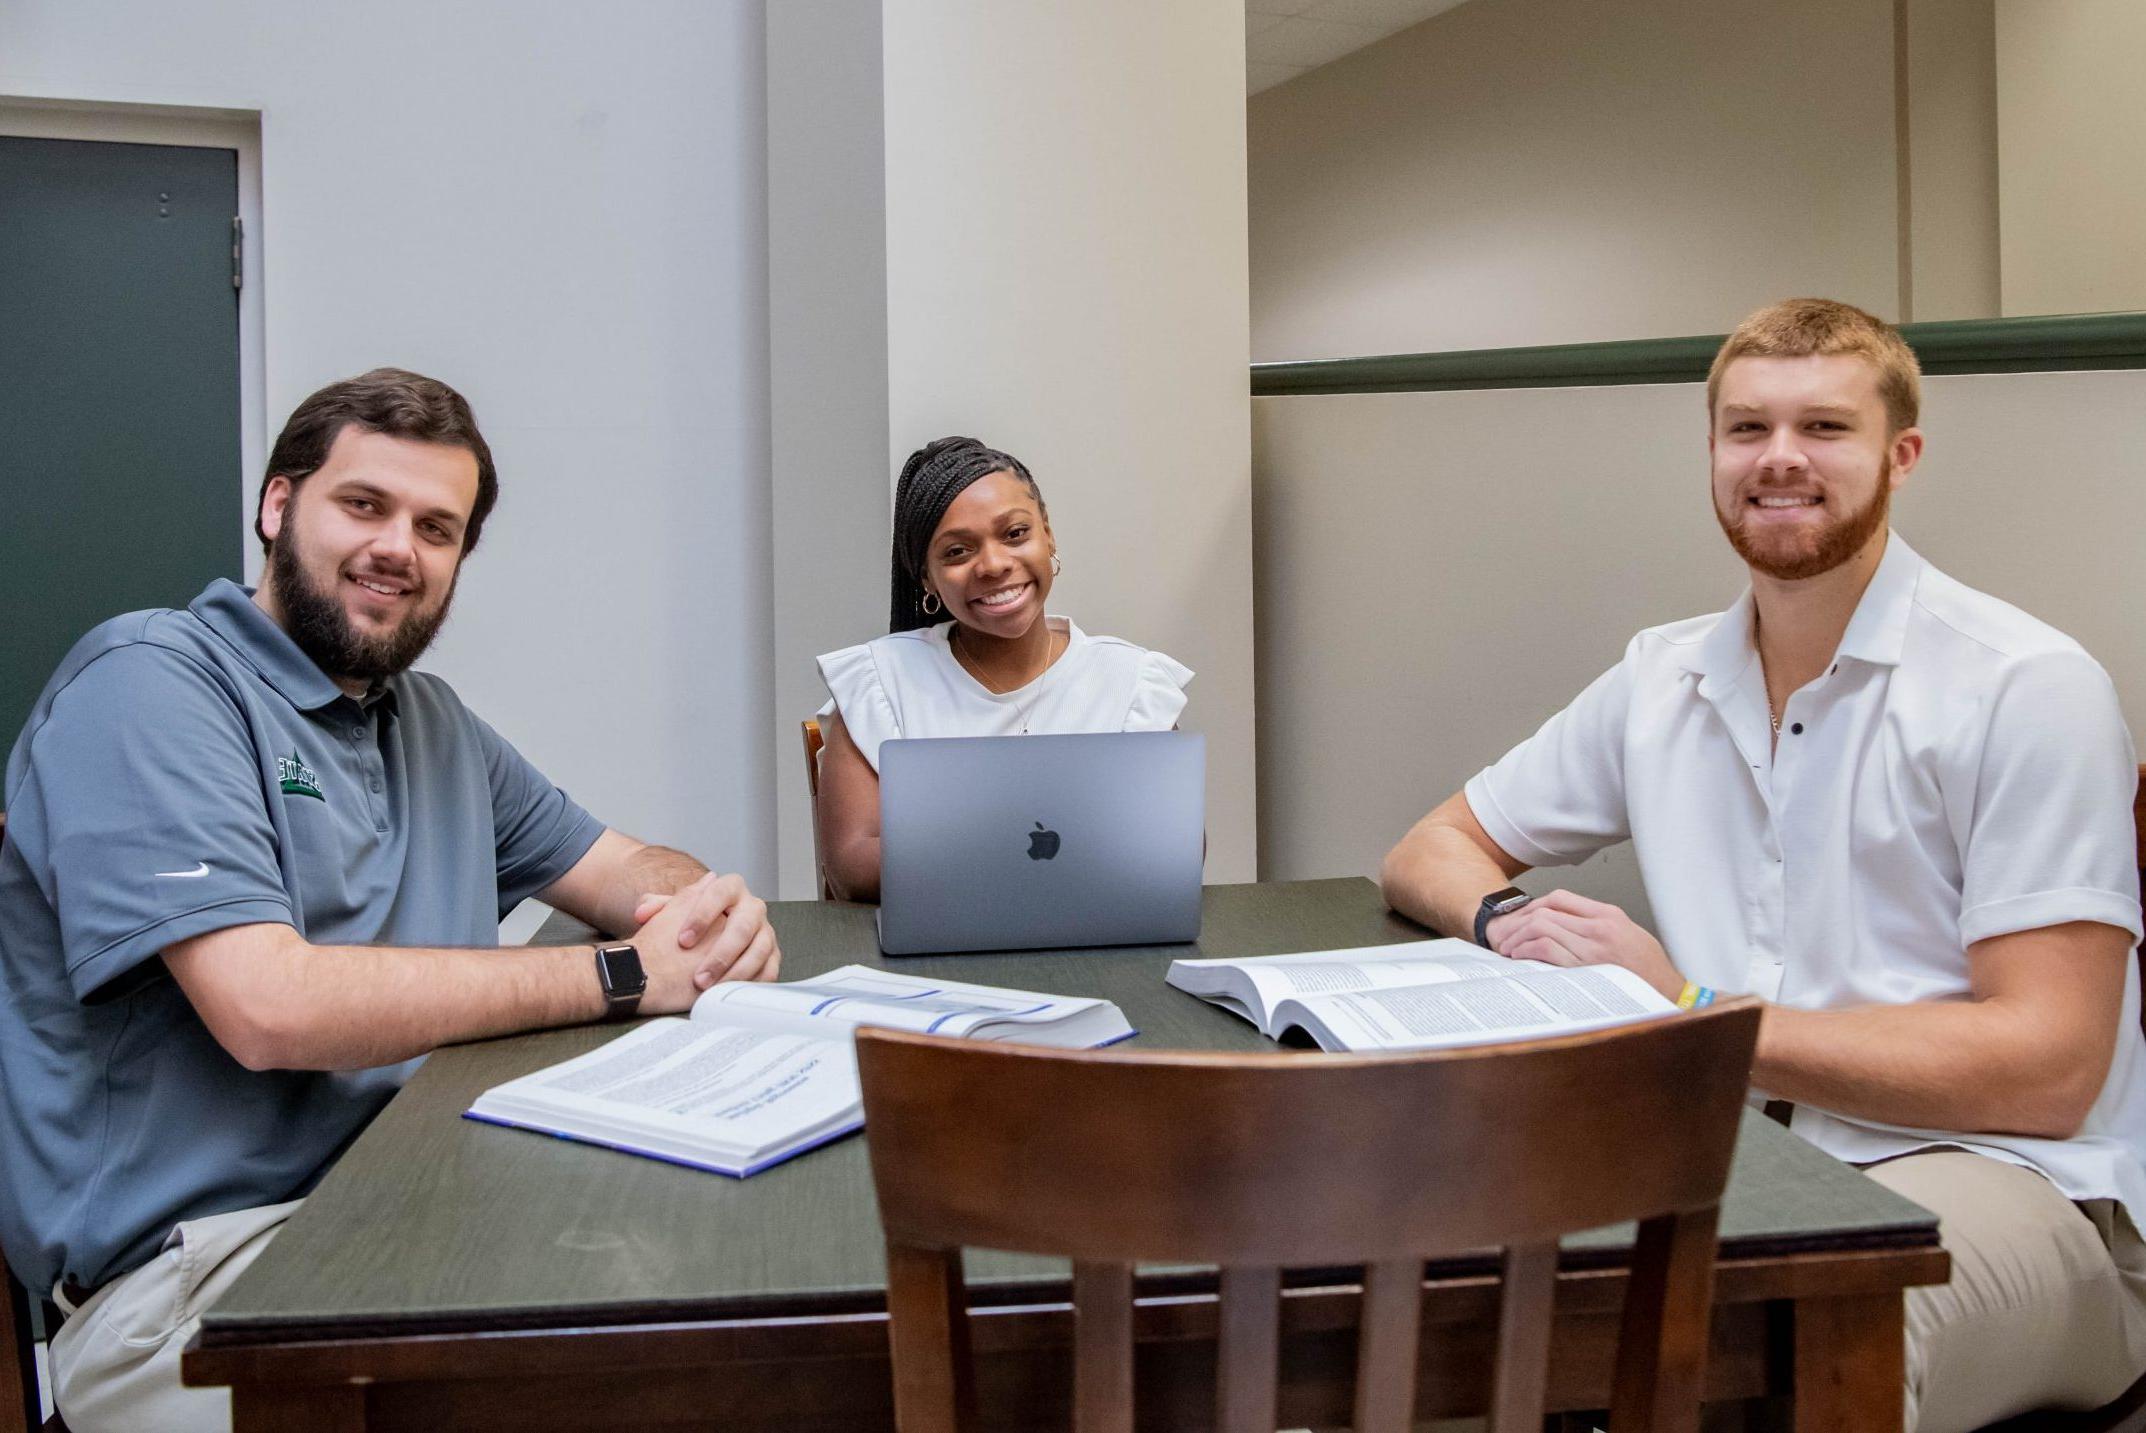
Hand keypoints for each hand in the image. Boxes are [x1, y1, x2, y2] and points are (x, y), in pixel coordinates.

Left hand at [628, 872, 780, 1012]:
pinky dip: (754, 981)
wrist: (706, 938)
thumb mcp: (671, 912)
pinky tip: (731, 991)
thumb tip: (643, 912)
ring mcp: (765, 930)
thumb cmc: (688, 925)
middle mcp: (752, 906)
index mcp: (730, 888)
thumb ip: (654, 908)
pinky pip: (770, 969)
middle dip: (721, 953)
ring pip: (760, 949)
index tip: (683, 941)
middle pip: (744, 925)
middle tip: (699, 976)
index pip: (720, 893)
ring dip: (736, 972)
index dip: (702, 916)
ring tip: (711, 989)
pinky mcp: (772, 954)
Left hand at [1486, 889, 1684, 1000]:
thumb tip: (1569, 926)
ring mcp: (1592, 947)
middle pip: (1546, 911)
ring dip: (1519, 936)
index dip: (1536, 906)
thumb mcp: (1630, 934)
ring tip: (1510, 948)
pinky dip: (1528, 950)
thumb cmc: (1651, 971)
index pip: (1562, 897)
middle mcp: (1599, 927)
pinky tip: (1521, 957)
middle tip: (1509, 934)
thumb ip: (1602, 925)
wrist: (1670, 994)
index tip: (1525, 918)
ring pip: (1542, 927)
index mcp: (1609, 916)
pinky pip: (1547, 949)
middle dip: (1520, 922)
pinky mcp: (1586, 968)